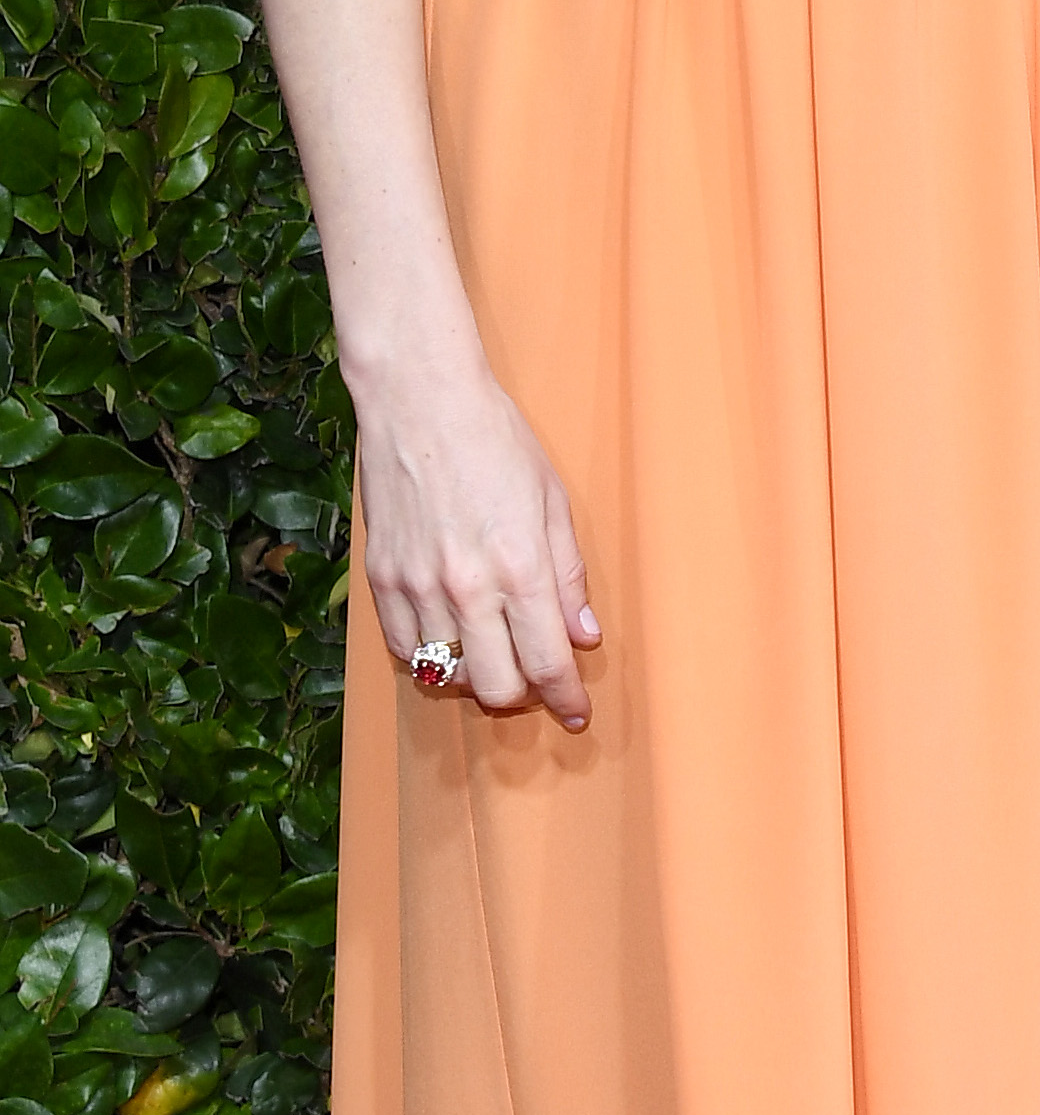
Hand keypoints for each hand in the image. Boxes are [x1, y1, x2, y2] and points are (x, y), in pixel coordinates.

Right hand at [356, 353, 599, 729]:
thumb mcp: (551, 499)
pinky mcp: (381, 580)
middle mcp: (467, 588)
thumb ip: (567, 574)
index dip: (565, 697)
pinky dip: (431, 658)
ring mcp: (418, 588)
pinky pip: (406, 651)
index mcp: (519, 566)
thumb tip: (582, 635)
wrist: (420, 401)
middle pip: (496, 687)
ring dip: (476, 674)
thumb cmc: (495, 439)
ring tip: (492, 648)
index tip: (576, 713)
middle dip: (523, 694)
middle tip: (534, 676)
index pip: (547, 663)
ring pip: (448, 676)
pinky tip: (449, 636)